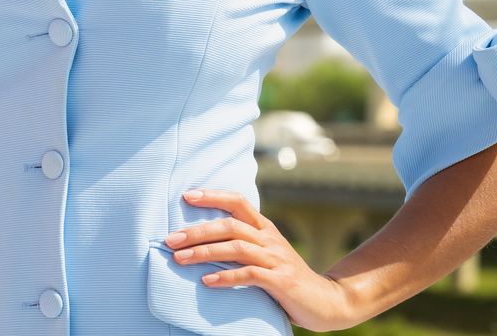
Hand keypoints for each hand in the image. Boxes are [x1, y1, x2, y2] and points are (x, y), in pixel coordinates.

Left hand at [168, 188, 362, 331]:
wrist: (326, 301)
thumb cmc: (286, 276)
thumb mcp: (265, 253)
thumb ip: (243, 243)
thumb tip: (204, 238)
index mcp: (264, 228)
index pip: (238, 202)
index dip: (213, 195)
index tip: (186, 196)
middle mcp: (269, 238)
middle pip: (229, 225)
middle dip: (197, 231)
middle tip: (170, 240)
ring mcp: (276, 259)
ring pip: (236, 247)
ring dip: (204, 252)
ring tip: (179, 259)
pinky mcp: (281, 281)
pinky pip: (249, 275)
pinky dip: (226, 277)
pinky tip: (207, 281)